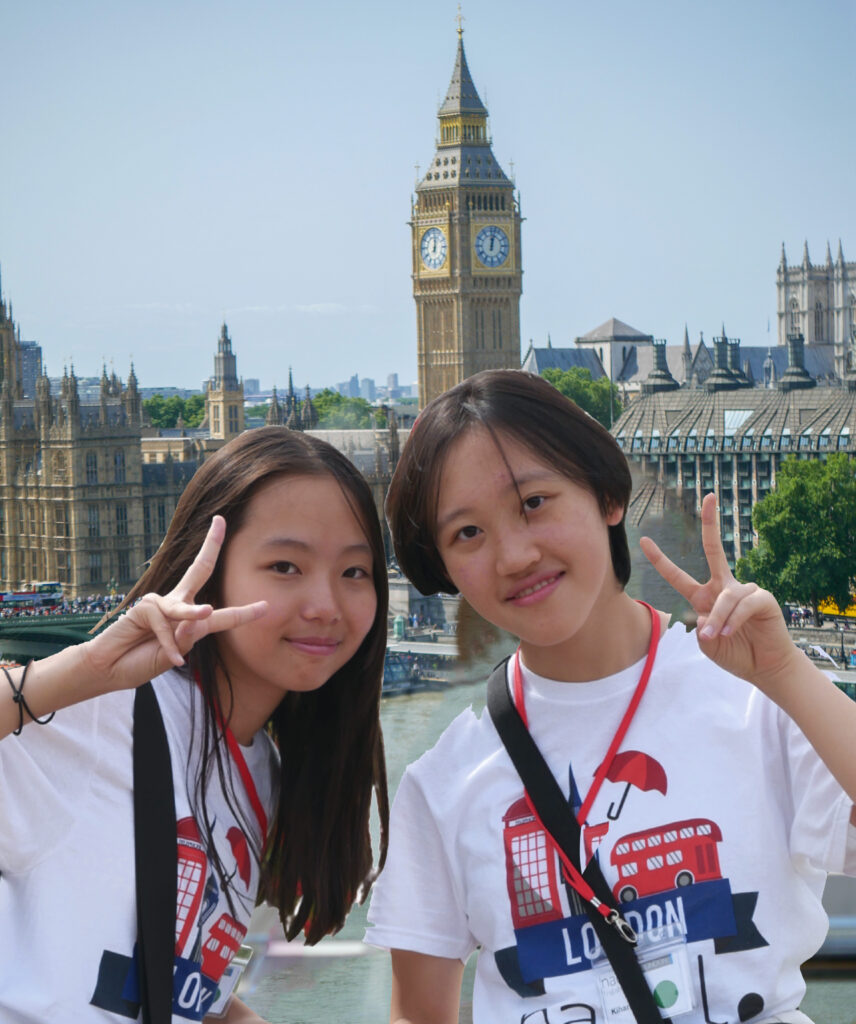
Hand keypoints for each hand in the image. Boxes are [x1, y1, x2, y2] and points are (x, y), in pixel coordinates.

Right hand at [79, 516, 266, 692]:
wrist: (110, 670)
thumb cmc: (142, 662)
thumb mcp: (174, 654)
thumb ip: (187, 638)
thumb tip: (199, 615)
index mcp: (190, 619)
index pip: (222, 615)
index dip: (244, 612)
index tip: (266, 606)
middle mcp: (178, 606)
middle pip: (200, 569)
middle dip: (211, 544)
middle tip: (220, 520)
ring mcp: (160, 603)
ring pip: (186, 608)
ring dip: (191, 617)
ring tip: (203, 615)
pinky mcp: (144, 606)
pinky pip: (165, 624)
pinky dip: (167, 642)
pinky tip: (167, 656)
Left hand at [640, 492, 800, 693]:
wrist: (764, 668)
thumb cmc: (735, 653)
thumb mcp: (707, 645)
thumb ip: (699, 631)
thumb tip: (702, 616)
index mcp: (704, 596)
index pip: (678, 576)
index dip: (661, 560)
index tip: (644, 541)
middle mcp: (723, 587)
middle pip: (715, 550)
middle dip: (711, 523)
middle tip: (709, 496)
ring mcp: (745, 590)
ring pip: (725, 597)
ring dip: (719, 619)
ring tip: (719, 637)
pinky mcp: (764, 598)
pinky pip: (743, 603)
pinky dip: (733, 619)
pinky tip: (731, 631)